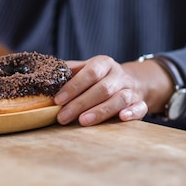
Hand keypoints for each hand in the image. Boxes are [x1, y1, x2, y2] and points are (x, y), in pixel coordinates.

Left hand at [54, 55, 172, 125]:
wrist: (130, 81)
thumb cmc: (98, 78)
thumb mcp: (84, 69)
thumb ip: (68, 72)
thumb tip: (45, 79)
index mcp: (104, 63)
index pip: (90, 73)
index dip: (73, 87)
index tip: (57, 100)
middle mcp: (118, 75)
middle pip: (102, 89)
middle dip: (80, 104)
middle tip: (63, 117)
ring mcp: (131, 89)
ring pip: (119, 99)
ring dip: (101, 111)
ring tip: (83, 122)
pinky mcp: (140, 102)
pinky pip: (140, 107)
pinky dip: (132, 113)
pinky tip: (122, 118)